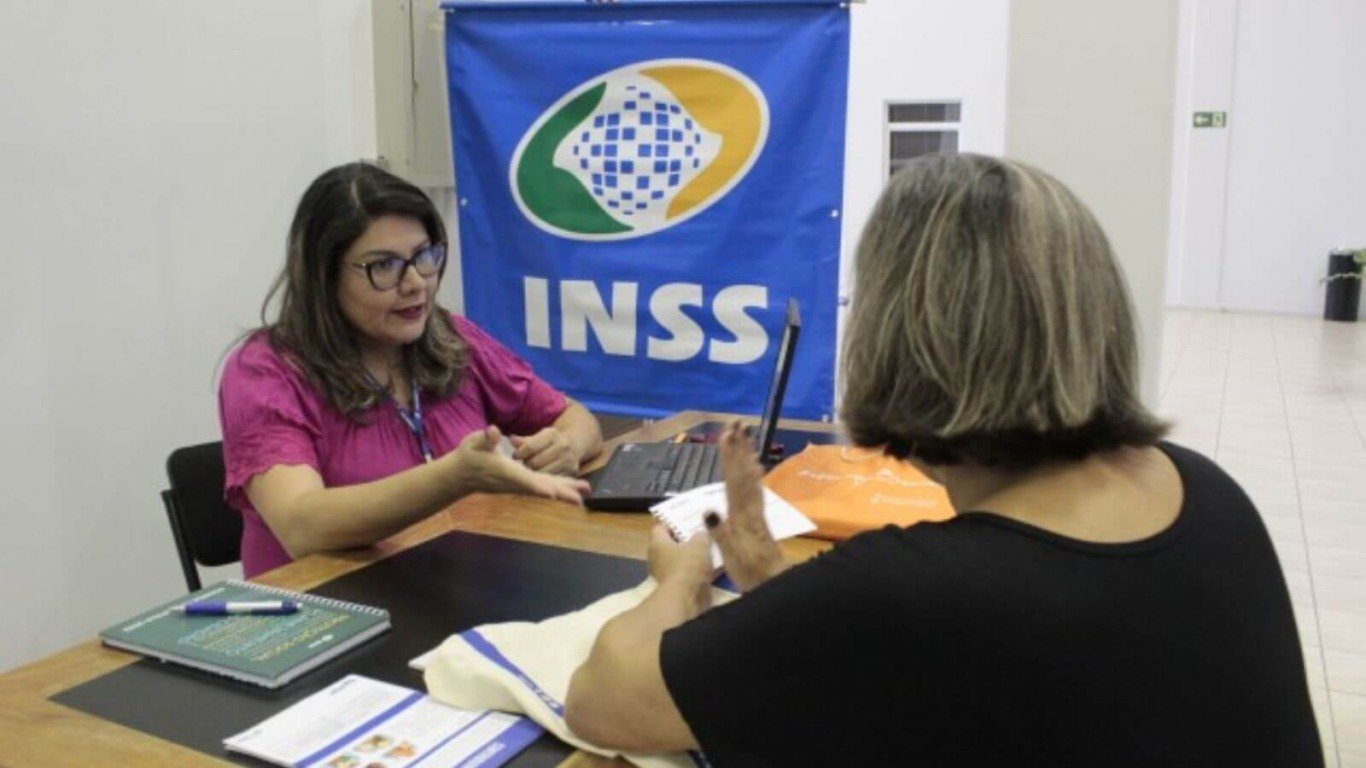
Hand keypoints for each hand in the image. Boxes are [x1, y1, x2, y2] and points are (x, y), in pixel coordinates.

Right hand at [450, 426, 588, 503]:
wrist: (462, 475)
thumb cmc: (468, 456)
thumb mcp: (474, 443)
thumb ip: (485, 439)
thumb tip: (492, 431)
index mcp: (505, 471)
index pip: (522, 480)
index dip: (537, 486)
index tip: (551, 494)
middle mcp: (515, 481)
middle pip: (541, 488)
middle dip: (560, 492)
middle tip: (580, 499)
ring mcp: (520, 484)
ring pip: (546, 488)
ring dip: (566, 490)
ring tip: (586, 490)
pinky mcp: (523, 483)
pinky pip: (544, 486)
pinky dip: (559, 486)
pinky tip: (573, 488)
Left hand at [510, 427, 580, 475]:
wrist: (575, 445)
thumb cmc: (549, 442)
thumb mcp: (538, 437)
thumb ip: (524, 441)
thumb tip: (511, 440)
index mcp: (552, 434)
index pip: (529, 447)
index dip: (519, 454)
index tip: (515, 456)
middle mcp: (562, 446)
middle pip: (535, 462)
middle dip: (526, 465)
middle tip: (524, 464)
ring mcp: (568, 459)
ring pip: (542, 473)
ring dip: (534, 474)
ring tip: (532, 470)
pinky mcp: (572, 471)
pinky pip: (552, 481)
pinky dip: (545, 480)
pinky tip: (542, 476)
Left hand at [647, 524, 713, 597]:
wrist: (686, 599)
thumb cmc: (688, 566)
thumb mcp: (700, 543)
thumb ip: (701, 534)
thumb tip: (702, 533)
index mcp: (657, 542)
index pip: (661, 526)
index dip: (674, 522)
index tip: (689, 519)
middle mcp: (656, 557)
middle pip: (671, 543)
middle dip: (686, 538)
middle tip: (702, 532)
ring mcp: (665, 574)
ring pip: (680, 559)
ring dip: (693, 555)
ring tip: (710, 547)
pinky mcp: (675, 587)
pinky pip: (686, 573)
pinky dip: (696, 569)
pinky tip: (712, 565)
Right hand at [708, 421, 788, 590]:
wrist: (772, 583)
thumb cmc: (748, 572)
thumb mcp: (730, 555)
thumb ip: (720, 532)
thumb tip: (708, 509)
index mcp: (741, 515)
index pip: (733, 480)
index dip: (730, 457)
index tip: (727, 434)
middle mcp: (750, 508)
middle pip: (744, 473)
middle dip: (739, 448)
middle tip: (738, 424)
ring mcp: (756, 512)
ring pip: (751, 478)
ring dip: (746, 456)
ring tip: (745, 437)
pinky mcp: (759, 518)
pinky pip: (756, 489)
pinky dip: (753, 474)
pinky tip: (754, 466)